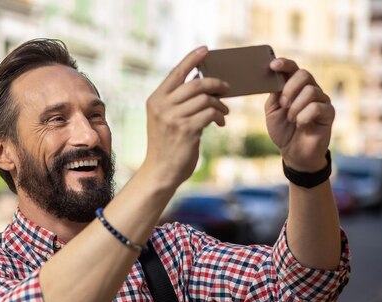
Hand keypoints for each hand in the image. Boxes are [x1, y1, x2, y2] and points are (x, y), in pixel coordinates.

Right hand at [145, 46, 229, 188]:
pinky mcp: (186, 130)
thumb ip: (176, 101)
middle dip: (216, 84)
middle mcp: (162, 106)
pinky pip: (210, 113)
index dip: (192, 58)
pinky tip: (219, 122)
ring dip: (220, 103)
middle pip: (196, 84)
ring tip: (223, 111)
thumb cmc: (166, 145)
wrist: (160, 171)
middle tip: (226, 88)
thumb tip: (200, 81)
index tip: (206, 49)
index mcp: (155, 100)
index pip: (176, 72)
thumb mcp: (164, 119)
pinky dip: (219, 115)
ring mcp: (173, 118)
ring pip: (206, 99)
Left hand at [265, 59, 334, 171]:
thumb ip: (274, 95)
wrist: (293, 152)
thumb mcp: (272, 111)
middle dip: (290, 88)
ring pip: (311, 91)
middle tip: (283, 104)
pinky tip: (300, 124)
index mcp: (295, 88)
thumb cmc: (283, 130)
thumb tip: (274, 79)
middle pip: (304, 74)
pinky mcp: (329, 113)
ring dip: (295, 106)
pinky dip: (304, 116)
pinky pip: (317, 107)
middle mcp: (310, 90)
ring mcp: (321, 101)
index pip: (293, 69)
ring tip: (291, 119)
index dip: (284, 64)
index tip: (273, 65)